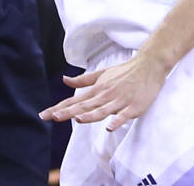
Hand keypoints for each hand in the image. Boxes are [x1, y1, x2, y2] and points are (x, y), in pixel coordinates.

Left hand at [39, 50, 169, 131]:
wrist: (148, 65)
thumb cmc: (124, 71)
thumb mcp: (102, 74)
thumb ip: (83, 80)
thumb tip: (64, 80)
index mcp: (97, 89)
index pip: (74, 100)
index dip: (59, 108)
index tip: (44, 115)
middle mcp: (105, 95)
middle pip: (84, 106)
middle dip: (67, 112)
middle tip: (52, 117)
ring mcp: (119, 101)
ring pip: (102, 110)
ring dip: (90, 115)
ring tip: (77, 120)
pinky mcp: (133, 107)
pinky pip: (124, 115)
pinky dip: (117, 121)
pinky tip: (109, 127)